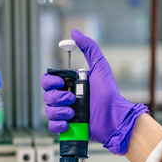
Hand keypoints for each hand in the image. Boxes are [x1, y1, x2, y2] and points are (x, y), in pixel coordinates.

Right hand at [42, 29, 147, 154]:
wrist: (114, 117)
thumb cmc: (109, 94)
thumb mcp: (100, 67)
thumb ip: (89, 48)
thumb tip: (75, 33)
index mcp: (70, 85)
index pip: (48, 81)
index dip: (50, 82)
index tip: (61, 82)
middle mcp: (66, 98)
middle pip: (47, 96)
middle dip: (57, 97)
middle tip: (72, 99)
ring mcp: (66, 114)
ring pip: (48, 111)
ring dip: (59, 111)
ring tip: (73, 112)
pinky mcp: (68, 128)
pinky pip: (52, 127)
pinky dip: (57, 125)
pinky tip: (68, 123)